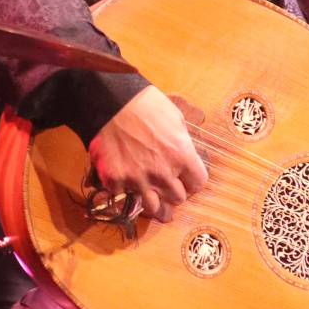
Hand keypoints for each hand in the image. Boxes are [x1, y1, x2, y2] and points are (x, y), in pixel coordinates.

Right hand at [89, 85, 206, 221]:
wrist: (110, 100)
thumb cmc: (145, 103)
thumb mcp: (175, 118)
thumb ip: (182, 143)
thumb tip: (184, 155)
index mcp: (181, 155)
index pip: (198, 183)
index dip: (192, 180)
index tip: (186, 177)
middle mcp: (162, 172)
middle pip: (178, 198)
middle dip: (173, 190)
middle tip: (166, 181)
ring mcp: (137, 179)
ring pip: (153, 207)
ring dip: (152, 198)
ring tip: (148, 189)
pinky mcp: (115, 180)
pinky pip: (123, 195)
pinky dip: (124, 188)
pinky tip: (123, 176)